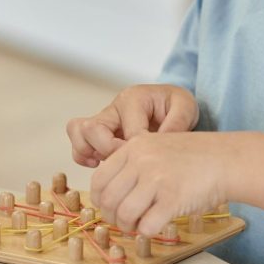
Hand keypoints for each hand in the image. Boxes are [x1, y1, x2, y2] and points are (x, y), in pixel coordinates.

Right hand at [66, 84, 198, 167]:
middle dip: (107, 151)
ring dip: (88, 151)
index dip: (135, 152)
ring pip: (77, 131)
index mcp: (134, 99)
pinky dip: (83, 155)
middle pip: (91, 128)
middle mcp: (113, 107)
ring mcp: (103, 119)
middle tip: (125, 163)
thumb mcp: (186, 107)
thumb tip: (160, 145)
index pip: (127, 130)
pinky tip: (99, 165)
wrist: (170, 104)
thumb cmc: (175, 106)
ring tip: (105, 164)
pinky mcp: (98, 132)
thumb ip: (177, 123)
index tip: (147, 163)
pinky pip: (78, 142)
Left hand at [90, 132, 231, 236]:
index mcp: (134, 147)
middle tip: (124, 221)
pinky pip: (146, 225)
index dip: (100, 199)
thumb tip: (109, 192)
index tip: (109, 206)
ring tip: (138, 224)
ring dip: (128, 226)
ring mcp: (157, 180)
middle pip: (108, 199)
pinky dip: (146, 231)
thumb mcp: (157, 145)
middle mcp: (142, 161)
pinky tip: (156, 225)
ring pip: (123, 214)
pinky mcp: (173, 199)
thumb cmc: (195, 156)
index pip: (99, 179)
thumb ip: (133, 162)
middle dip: (112, 216)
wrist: (227, 159)